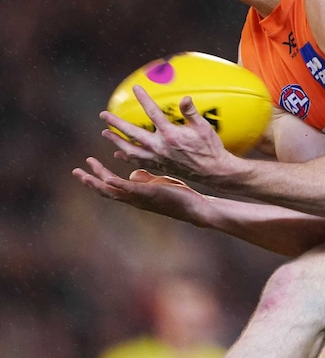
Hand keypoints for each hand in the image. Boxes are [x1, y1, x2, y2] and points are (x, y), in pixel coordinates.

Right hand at [72, 157, 210, 224]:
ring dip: (97, 181)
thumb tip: (132, 173)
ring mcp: (141, 198)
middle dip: (89, 181)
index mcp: (135, 196)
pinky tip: (109, 178)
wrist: (196, 208)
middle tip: (75, 170)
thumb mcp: (158, 184)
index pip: (111, 187)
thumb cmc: (178, 196)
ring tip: (85, 171)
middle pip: (106, 191)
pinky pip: (131, 190)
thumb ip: (143, 179)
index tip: (85, 167)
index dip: (96, 179)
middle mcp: (135, 199)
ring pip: (113, 191)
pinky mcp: (151, 194)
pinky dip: (119, 185)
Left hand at [100, 85, 236, 186]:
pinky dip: (127, 158)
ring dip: (117, 141)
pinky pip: (138, 162)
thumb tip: (184, 98)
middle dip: (116, 123)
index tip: (136, 88)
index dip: (144, 99)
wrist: (213, 170)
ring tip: (106, 134)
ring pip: (131, 150)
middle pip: (133, 134)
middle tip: (103, 115)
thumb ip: (191, 112)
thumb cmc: (210, 147)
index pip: (153, 113)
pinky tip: (120, 154)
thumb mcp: (203, 127)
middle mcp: (160, 147)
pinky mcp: (159, 166)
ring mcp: (158, 158)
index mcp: (170, 135)